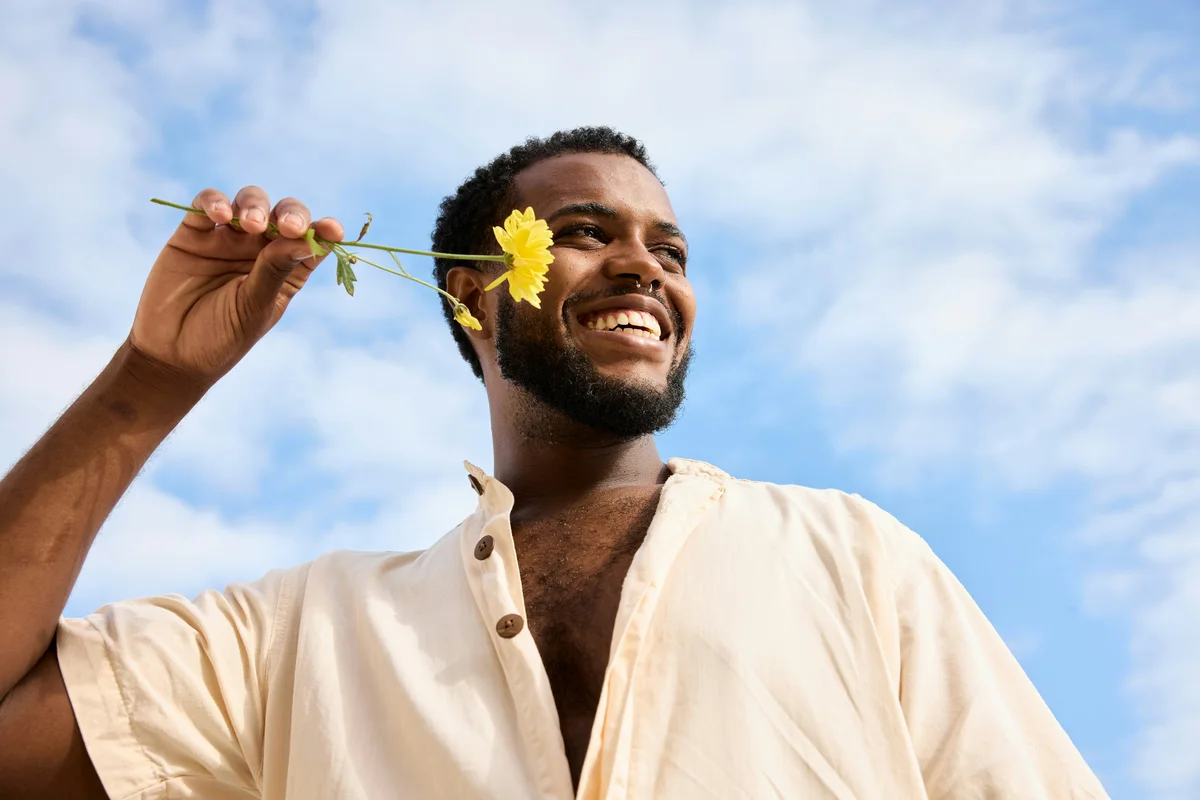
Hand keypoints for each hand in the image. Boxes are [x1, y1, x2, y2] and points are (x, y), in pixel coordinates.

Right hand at [127, 186, 343, 387]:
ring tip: (251, 224)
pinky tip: (220, 215)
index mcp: (286, 271)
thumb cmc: (220, 338)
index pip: (313, 243)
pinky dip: (214, 201)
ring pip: (249, 203)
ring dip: (254, 206)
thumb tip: (302, 239)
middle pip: (284, 215)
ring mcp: (227, 239)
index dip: (325, 232)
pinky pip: (206, 204)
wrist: (170, 354)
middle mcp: (260, 251)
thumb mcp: (253, 308)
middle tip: (288, 227)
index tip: (333, 230)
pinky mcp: (193, 233)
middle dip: (291, 214)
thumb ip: (274, 271)